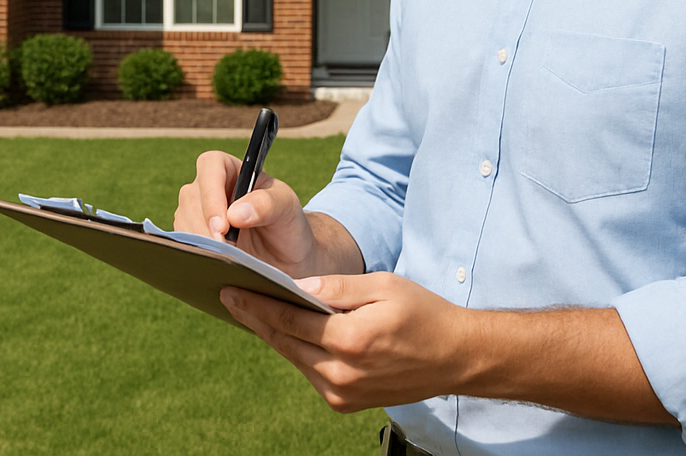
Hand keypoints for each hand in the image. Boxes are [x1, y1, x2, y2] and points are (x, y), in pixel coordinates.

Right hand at [174, 150, 322, 275]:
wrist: (285, 258)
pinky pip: (184, 243)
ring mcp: (196, 211)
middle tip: (225, 251)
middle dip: (206, 225)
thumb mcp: (287, 209)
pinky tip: (213, 265)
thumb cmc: (287, 224)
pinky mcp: (192, 236)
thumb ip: (266, 205)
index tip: (222, 225)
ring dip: (200, 242)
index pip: (210, 166)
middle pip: (192, 197)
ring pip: (184, 221)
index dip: (212, 194)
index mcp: (230, 168)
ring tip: (224, 261)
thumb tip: (235, 214)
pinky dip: (197, 254)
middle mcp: (208, 186)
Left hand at [222, 276, 677, 425]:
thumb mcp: (382, 285)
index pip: (289, 319)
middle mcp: (341, 373)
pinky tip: (282, 331)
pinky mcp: (345, 402)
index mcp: (350, 341)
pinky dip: (296, 351)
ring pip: (294, 358)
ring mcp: (342, 393)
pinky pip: (309, 372)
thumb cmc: (423, 313)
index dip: (256, 302)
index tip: (229, 287)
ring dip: (272, 335)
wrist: (457, 357)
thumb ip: (337, 286)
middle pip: (284, 341)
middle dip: (255, 317)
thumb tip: (295, 283)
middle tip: (228, 295)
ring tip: (249, 309)